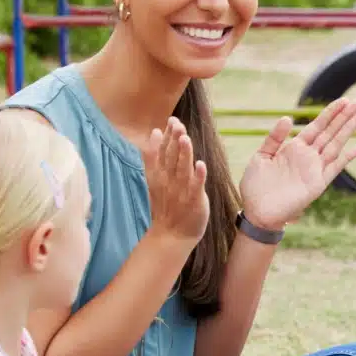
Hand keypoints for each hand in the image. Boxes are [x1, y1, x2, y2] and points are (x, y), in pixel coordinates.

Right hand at [144, 117, 209, 244]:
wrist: (171, 234)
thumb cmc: (166, 204)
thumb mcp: (155, 178)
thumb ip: (155, 156)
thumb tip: (155, 132)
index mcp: (159, 174)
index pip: (162, 151)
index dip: (166, 136)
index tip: (171, 121)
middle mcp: (168, 181)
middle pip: (171, 157)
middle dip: (174, 140)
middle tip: (177, 123)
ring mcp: (181, 191)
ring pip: (182, 169)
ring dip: (184, 154)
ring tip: (185, 138)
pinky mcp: (193, 201)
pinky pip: (196, 187)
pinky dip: (198, 176)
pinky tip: (201, 164)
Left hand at [239, 98, 355, 228]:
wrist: (257, 211)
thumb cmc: (256, 186)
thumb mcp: (261, 156)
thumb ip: (275, 137)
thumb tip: (287, 118)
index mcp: (294, 147)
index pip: (316, 126)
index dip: (329, 113)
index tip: (343, 100)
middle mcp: (308, 156)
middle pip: (330, 132)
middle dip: (344, 117)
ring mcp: (314, 169)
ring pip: (336, 144)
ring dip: (348, 131)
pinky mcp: (318, 183)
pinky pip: (335, 168)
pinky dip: (347, 158)